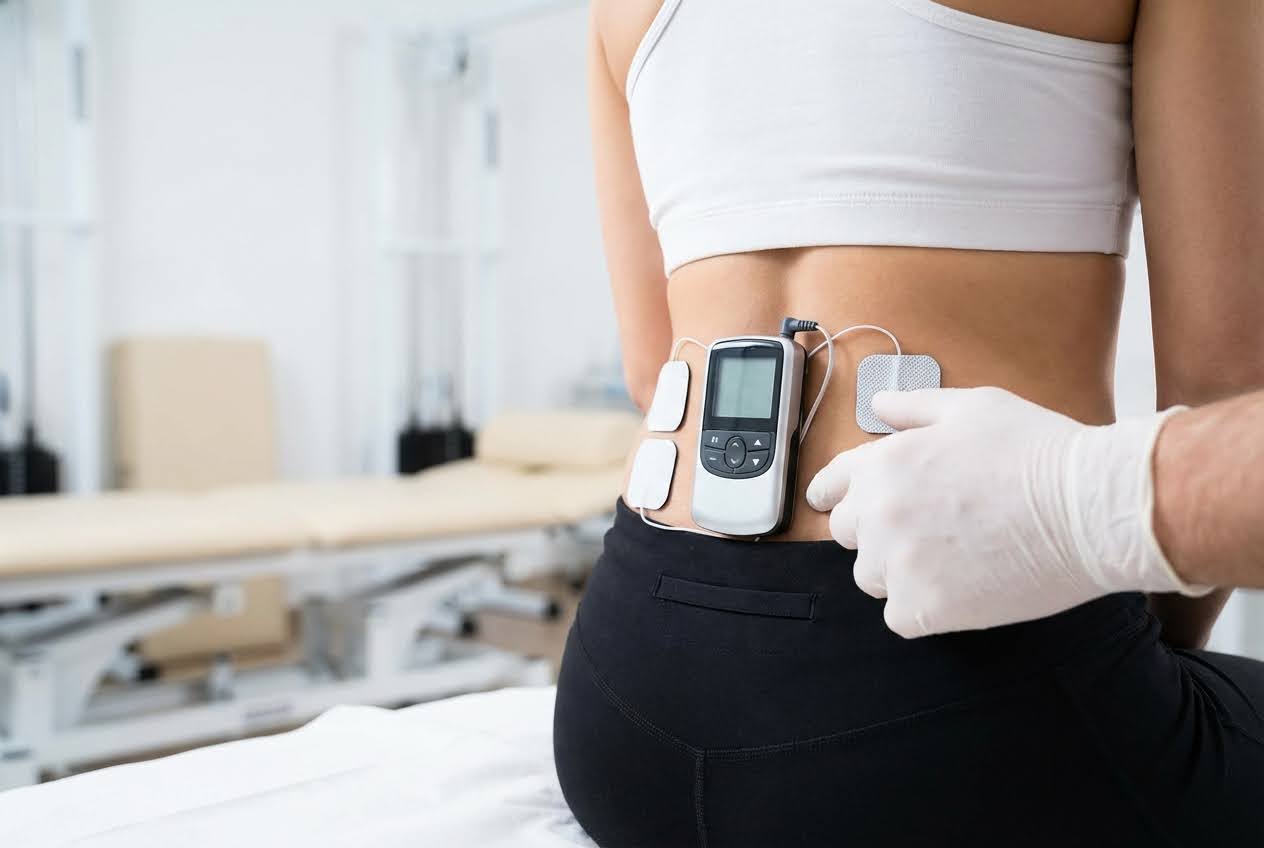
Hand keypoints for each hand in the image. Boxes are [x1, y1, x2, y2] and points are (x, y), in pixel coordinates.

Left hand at [805, 387, 1204, 637]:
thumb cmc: (1037, 451)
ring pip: (872, 577)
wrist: (1088, 507)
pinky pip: (900, 617)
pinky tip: (959, 590)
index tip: (834, 503)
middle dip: (876, 529)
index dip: (835, 494)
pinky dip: (923, 608)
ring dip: (898, 571)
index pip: (832, 485)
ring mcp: (899, 564)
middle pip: (848, 534)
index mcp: (884, 463)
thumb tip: (879, 405)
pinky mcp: (925, 608)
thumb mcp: (972, 407)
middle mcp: (880, 514)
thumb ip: (915, 407)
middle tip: (923, 530)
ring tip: (949, 558)